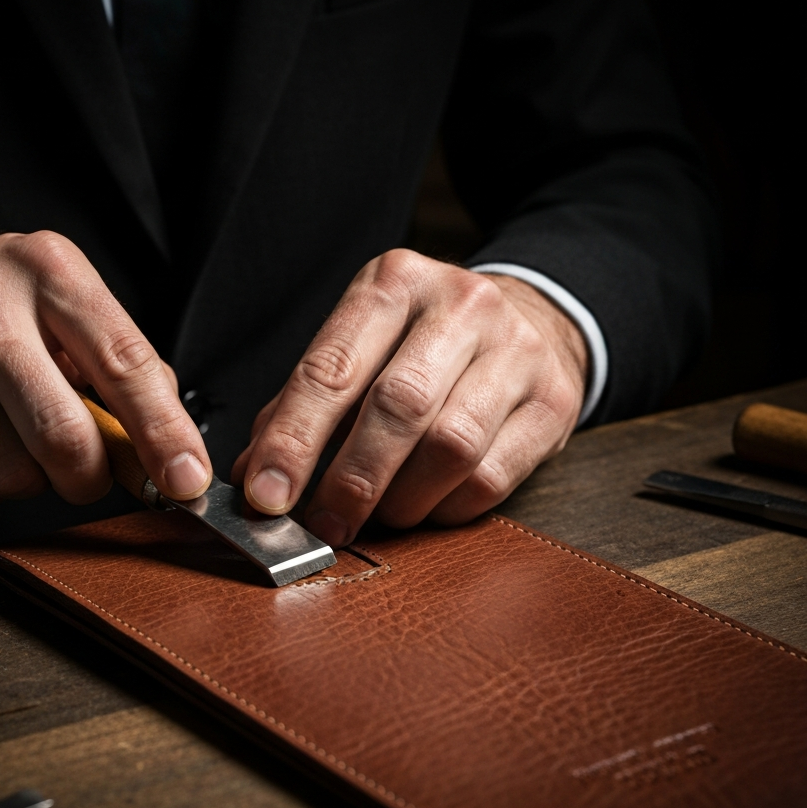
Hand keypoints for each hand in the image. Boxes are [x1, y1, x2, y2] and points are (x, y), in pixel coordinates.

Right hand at [0, 232, 210, 508]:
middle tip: (89, 469)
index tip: (187, 480)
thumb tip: (171, 452)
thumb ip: (124, 369)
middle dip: (91, 477)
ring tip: (21, 436)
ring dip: (36, 480)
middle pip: (64, 437)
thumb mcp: (67, 304)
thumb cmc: (0, 306)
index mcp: (50, 271)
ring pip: (15, 475)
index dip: (163, 434)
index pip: (124, 363)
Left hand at [232, 250, 587, 546]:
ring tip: (380, 515)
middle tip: (323, 525)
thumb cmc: (421, 346)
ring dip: (402, 500)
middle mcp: (461, 305)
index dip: (293, 439)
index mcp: (394, 282)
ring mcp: (517, 351)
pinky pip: (491, 478)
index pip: (331, 368)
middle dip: (350, 480)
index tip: (264, 495)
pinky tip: (428, 506)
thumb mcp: (360, 347)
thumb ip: (301, 406)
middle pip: (397, 407)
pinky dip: (447, 508)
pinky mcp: (554, 402)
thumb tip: (253, 478)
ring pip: (450, 447)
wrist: (529, 323)